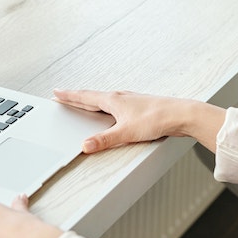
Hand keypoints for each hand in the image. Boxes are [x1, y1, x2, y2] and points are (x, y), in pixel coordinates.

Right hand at [53, 89, 225, 153]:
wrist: (180, 114)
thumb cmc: (156, 119)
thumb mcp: (126, 132)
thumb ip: (105, 140)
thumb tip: (86, 145)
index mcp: (113, 100)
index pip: (85, 97)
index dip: (69, 96)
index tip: (56, 92)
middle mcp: (120, 97)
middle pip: (92, 96)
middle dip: (76, 97)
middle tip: (63, 96)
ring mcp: (129, 101)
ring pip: (104, 100)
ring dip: (91, 101)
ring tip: (82, 102)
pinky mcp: (138, 107)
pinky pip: (114, 105)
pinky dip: (105, 106)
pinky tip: (110, 112)